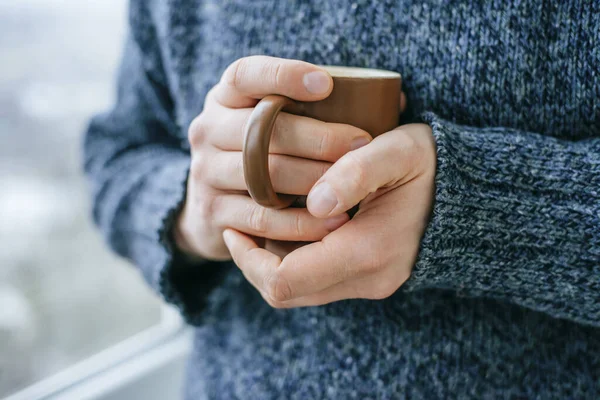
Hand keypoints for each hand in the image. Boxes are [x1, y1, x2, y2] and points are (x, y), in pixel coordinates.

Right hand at [175, 56, 374, 259]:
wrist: (212, 204)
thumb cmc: (262, 151)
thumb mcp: (269, 119)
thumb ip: (312, 107)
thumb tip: (393, 101)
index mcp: (225, 97)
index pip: (247, 75)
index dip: (285, 76)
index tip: (327, 85)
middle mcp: (208, 129)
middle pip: (263, 129)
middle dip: (319, 137)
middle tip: (363, 144)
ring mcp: (206, 171)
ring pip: (265, 174)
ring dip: (314, 180)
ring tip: (354, 188)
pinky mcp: (213, 211)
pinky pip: (261, 217)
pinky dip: (300, 222)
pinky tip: (331, 222)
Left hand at [223, 123, 434, 306]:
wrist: (472, 197)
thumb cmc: (434, 167)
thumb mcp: (399, 152)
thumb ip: (355, 173)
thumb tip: (315, 202)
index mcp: (367, 252)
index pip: (283, 280)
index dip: (247, 257)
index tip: (236, 224)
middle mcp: (367, 279)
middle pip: (284, 292)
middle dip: (254, 261)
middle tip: (242, 221)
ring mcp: (370, 283)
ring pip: (300, 289)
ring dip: (273, 260)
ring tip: (265, 220)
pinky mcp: (371, 279)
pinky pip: (318, 281)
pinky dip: (296, 258)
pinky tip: (295, 224)